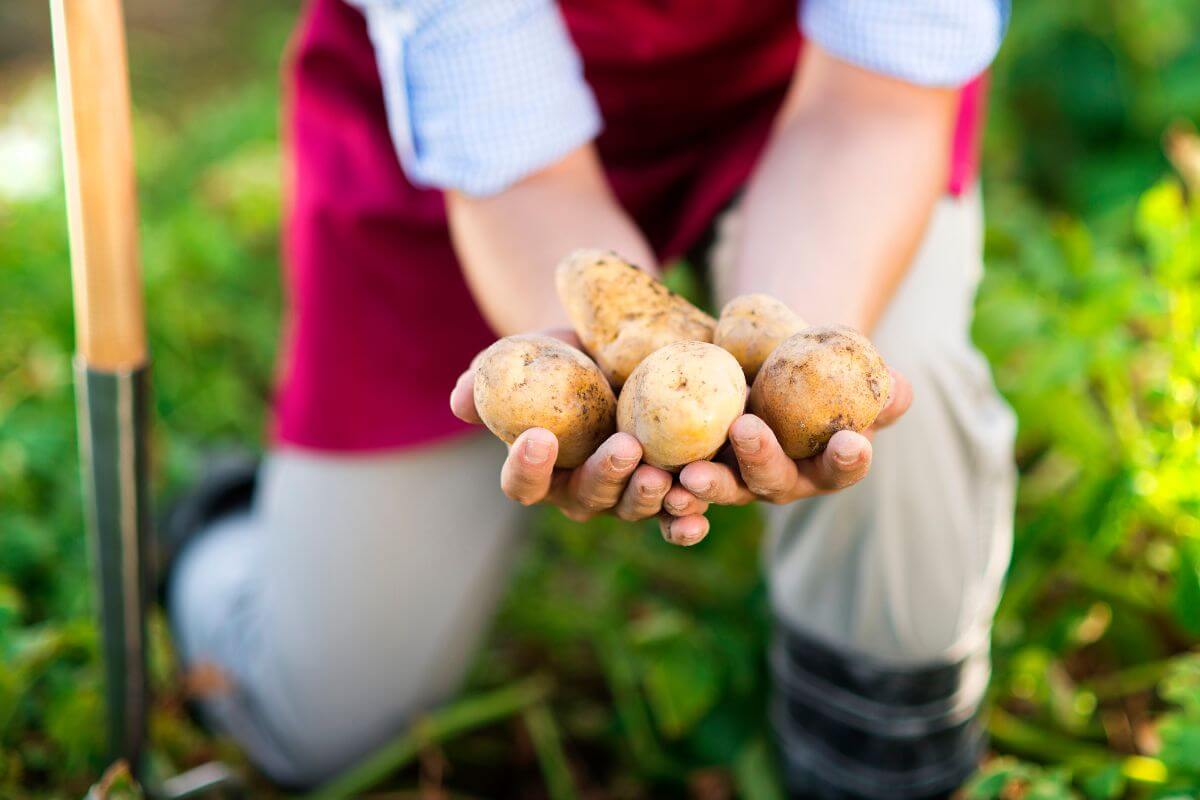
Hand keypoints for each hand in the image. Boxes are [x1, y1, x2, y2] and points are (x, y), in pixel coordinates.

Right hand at [449, 331, 709, 542]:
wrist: (620, 347)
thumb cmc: (562, 356)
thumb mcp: (526, 358)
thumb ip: (490, 377)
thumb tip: (458, 398)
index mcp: (541, 470)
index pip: (524, 482)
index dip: (528, 466)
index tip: (537, 436)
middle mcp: (583, 491)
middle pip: (588, 498)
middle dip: (606, 477)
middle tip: (623, 450)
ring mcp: (627, 495)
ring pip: (634, 508)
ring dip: (647, 497)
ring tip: (661, 476)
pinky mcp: (671, 489)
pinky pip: (676, 517)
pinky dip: (685, 522)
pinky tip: (695, 518)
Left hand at [678, 368, 912, 505]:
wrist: (765, 367)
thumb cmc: (817, 371)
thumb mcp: (846, 372)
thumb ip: (876, 386)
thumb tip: (897, 387)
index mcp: (824, 464)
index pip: (842, 467)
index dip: (849, 459)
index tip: (851, 442)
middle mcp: (780, 480)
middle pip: (773, 481)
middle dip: (760, 460)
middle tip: (747, 429)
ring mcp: (736, 482)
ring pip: (724, 491)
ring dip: (708, 486)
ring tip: (688, 474)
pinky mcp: (694, 474)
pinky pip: (680, 493)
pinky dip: (668, 495)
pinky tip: (656, 484)